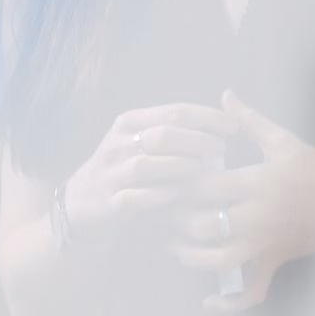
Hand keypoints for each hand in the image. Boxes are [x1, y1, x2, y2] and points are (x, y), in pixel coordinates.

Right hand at [63, 104, 233, 239]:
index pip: (175, 111)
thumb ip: (172, 127)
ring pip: (148, 165)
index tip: (234, 126)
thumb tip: (225, 115)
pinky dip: (160, 195)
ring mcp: (111, 175)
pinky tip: (180, 193)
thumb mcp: (139, 139)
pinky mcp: (109, 204)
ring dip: (182, 166)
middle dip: (199, 140)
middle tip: (223, 149)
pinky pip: (137, 198)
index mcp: (129, 123)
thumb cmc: (124, 168)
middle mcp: (118, 145)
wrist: (80, 203)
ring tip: (206, 170)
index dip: (208, 117)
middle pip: (164, 135)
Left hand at [172, 90, 314, 312]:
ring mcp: (267, 241)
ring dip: (192, 257)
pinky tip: (208, 301)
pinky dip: (229, 303)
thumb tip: (225, 95)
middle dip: (179, 221)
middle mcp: (260, 214)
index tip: (170, 179)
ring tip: (179, 246)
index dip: (180, 184)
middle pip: (203, 224)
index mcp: (259, 180)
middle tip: (170, 212)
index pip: (205, 185)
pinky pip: (252, 290)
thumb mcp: (286, 141)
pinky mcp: (276, 260)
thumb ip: (250, 120)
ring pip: (218, 260)